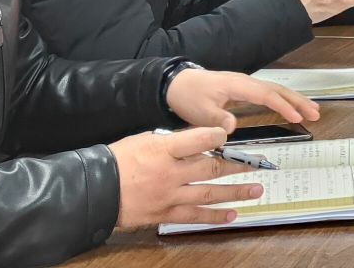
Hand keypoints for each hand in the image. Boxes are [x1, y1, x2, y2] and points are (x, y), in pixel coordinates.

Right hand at [109, 126, 260, 228]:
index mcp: (163, 150)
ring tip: (256, 190)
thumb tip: (199, 140)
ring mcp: (169, 196)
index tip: (229, 136)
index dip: (216, 136)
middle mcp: (170, 173)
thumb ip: (172, 141)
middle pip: (211, 168)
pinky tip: (232, 214)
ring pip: (209, 194)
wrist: (95, 190)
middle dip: (238, 166)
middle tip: (258, 164)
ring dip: (235, 192)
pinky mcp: (165, 214)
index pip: (196, 140)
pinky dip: (215, 216)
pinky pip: (195, 217)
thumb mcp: (144, 140)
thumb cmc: (118, 161)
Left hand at [165, 68, 319, 130]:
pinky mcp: (243, 90)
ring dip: (295, 100)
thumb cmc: (188, 96)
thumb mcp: (199, 111)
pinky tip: (291, 107)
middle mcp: (246, 82)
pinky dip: (283, 100)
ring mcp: (246, 85)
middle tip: (316, 113)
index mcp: (238, 85)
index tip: (297, 117)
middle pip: (278, 90)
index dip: (283, 106)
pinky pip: (269, 93)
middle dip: (298, 101)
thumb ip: (217, 118)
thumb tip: (233, 127)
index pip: (267, 95)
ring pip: (276, 90)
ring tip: (313, 110)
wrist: (176, 84)